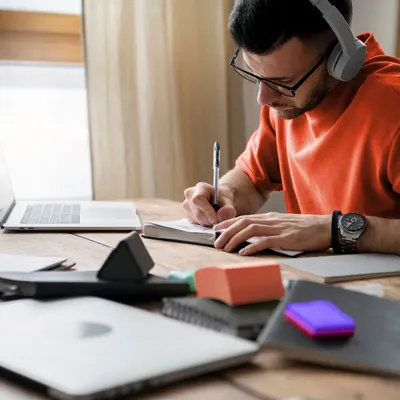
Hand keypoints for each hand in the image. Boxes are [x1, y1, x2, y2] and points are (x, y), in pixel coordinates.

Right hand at [182, 182, 236, 225]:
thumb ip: (228, 209)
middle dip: (209, 220)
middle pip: (197, 213)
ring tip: (214, 217)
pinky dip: (203, 223)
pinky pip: (195, 223)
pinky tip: (208, 218)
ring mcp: (186, 205)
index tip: (215, 218)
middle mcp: (190, 195)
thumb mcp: (228, 202)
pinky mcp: (187, 214)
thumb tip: (220, 216)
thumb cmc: (222, 199)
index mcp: (200, 187)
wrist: (218, 200)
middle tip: (218, 220)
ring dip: (207, 222)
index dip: (206, 210)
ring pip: (196, 219)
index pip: (198, 199)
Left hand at [213, 212, 330, 254]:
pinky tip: (243, 252)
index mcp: (270, 217)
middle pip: (243, 223)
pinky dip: (252, 246)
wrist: (326, 227)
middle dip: (226, 232)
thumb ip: (269, 228)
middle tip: (215, 242)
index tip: (216, 229)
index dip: (228, 223)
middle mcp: (271, 220)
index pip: (244, 218)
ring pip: (250, 230)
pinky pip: (265, 241)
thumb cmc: (305, 228)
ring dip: (235, 239)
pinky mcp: (286, 238)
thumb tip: (253, 236)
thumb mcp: (283, 224)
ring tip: (225, 247)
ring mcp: (278, 228)